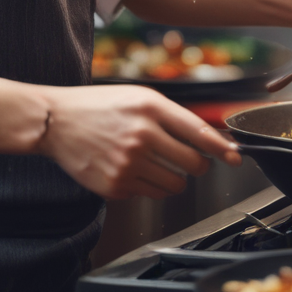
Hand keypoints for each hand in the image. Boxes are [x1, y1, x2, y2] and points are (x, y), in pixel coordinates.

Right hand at [37, 84, 240, 199]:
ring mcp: (127, 162)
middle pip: (193, 164)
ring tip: (158, 164)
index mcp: (150, 107)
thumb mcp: (140, 97)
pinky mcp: (114, 185)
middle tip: (191, 161)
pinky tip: (134, 169)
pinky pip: (150, 194)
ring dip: (176, 179)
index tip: (235, 157)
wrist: (56, 121)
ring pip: (175, 185)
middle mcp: (141, 135)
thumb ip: (173, 115)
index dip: (222, 148)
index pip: (198, 132)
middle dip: (198, 165)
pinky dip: (150, 186)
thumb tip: (206, 136)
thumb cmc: (101, 106)